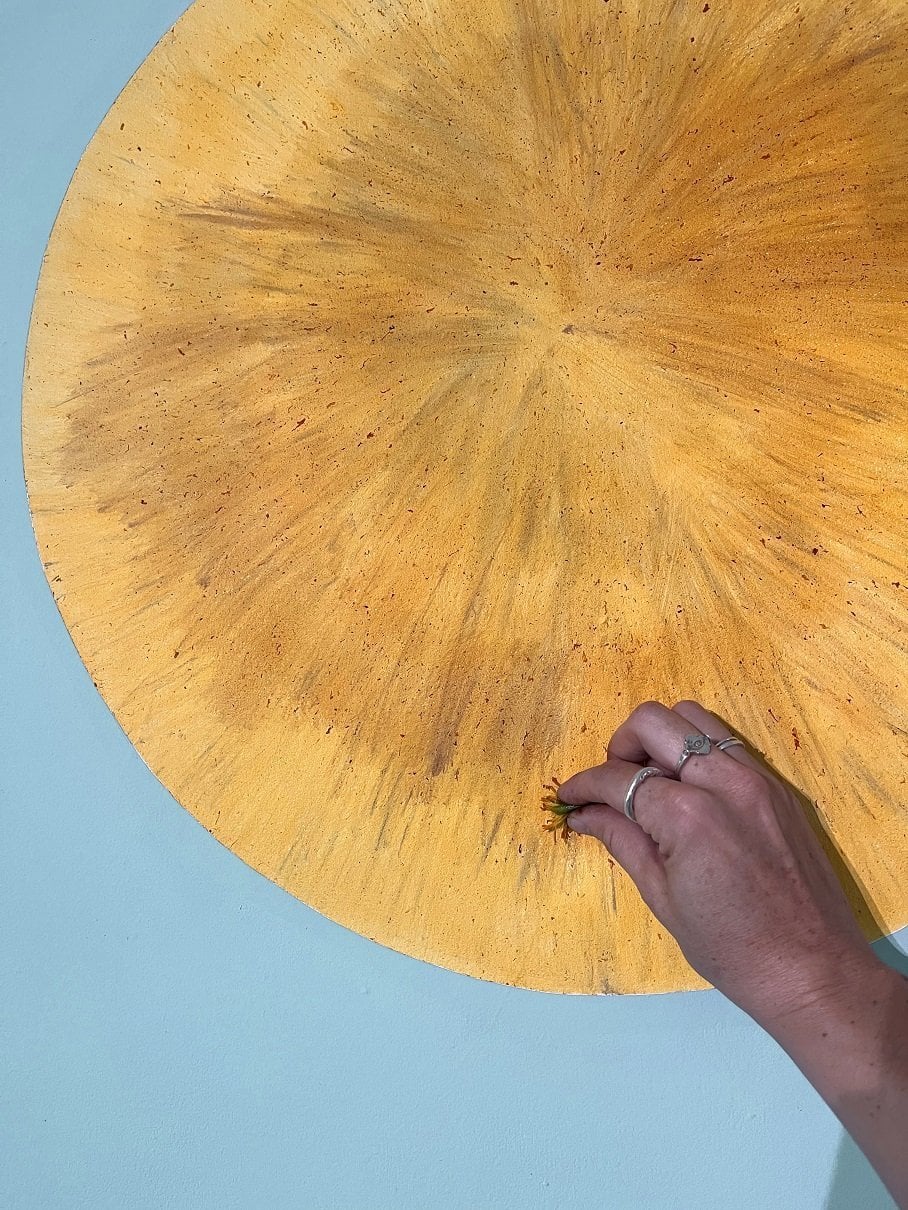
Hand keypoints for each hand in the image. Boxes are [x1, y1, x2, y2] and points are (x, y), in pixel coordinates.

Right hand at [557, 699, 876, 1023]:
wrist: (813, 970)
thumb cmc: (732, 949)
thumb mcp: (662, 898)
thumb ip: (622, 841)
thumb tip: (583, 814)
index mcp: (688, 815)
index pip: (618, 777)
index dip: (583, 785)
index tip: (569, 797)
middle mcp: (723, 781)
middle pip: (653, 722)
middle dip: (620, 747)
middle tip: (612, 786)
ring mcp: (757, 778)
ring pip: (694, 718)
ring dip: (661, 740)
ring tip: (651, 782)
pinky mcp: (778, 786)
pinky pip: (727, 743)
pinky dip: (697, 753)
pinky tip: (689, 792)